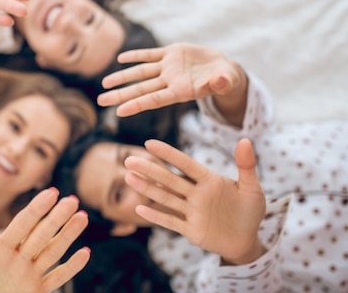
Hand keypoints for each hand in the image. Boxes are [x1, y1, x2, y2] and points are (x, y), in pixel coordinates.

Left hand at [0, 188, 89, 292]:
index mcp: (4, 247)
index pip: (23, 224)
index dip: (36, 208)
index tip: (51, 193)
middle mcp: (21, 257)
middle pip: (42, 234)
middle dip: (57, 217)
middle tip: (72, 201)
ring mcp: (31, 273)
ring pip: (53, 251)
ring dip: (68, 235)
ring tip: (81, 217)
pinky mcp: (38, 291)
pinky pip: (57, 278)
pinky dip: (72, 267)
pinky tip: (84, 253)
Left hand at [98, 43, 246, 117]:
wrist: (223, 68)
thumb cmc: (226, 79)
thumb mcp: (226, 81)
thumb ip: (221, 83)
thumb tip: (218, 81)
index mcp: (181, 92)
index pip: (154, 100)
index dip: (136, 105)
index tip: (118, 112)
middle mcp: (170, 81)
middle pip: (141, 89)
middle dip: (121, 94)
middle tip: (100, 101)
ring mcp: (169, 68)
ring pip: (141, 72)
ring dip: (123, 76)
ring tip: (104, 83)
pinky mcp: (171, 53)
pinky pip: (150, 55)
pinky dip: (136, 55)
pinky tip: (120, 58)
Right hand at [124, 138, 266, 264]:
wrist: (247, 241)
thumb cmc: (250, 212)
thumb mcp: (252, 188)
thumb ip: (246, 165)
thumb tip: (244, 139)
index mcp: (209, 180)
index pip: (185, 164)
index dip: (168, 154)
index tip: (150, 143)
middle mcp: (196, 194)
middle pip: (169, 179)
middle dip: (149, 169)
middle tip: (129, 160)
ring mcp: (191, 212)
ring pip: (165, 198)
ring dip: (147, 188)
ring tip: (128, 177)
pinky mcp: (190, 230)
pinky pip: (170, 222)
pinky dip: (155, 216)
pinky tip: (139, 209)